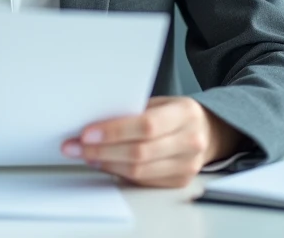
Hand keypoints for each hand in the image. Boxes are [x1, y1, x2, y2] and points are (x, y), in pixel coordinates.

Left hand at [61, 96, 242, 188]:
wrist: (207, 131)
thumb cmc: (176, 113)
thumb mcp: (161, 102)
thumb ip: (134, 110)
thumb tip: (95, 121)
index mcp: (185, 114)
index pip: (146, 125)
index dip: (114, 131)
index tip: (86, 133)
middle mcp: (190, 142)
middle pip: (139, 152)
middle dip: (102, 150)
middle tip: (75, 146)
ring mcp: (187, 165)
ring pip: (138, 171)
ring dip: (106, 163)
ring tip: (85, 154)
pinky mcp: (179, 181)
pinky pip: (142, 181)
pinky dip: (118, 172)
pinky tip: (103, 163)